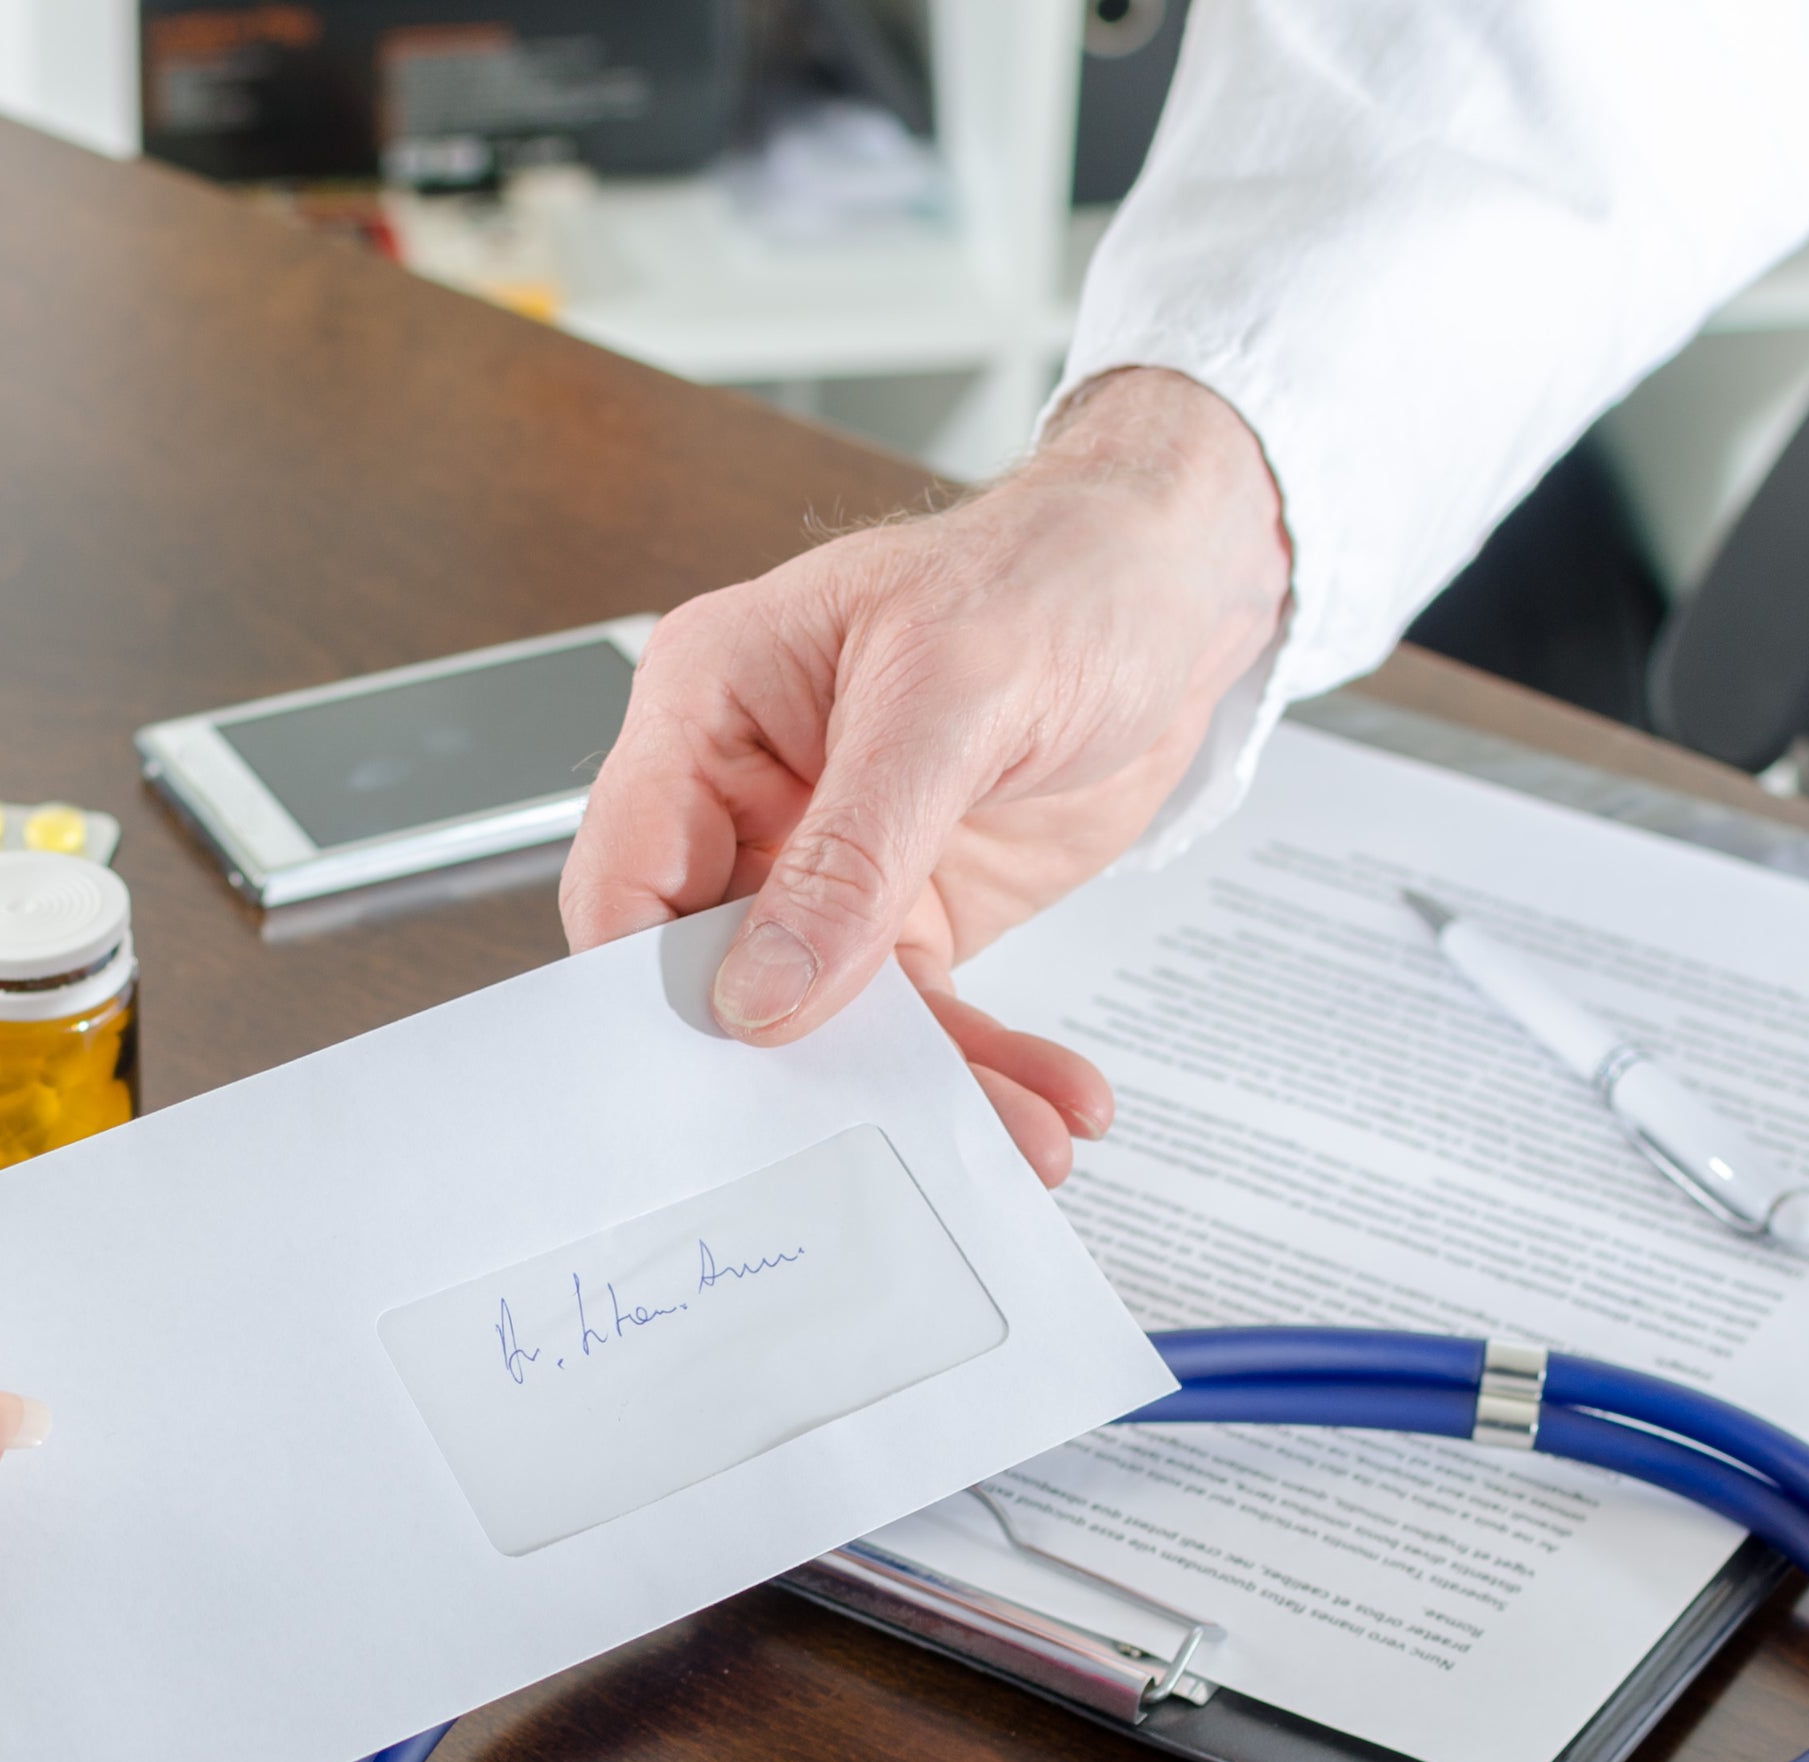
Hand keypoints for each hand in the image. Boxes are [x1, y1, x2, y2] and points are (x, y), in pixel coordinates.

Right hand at [563, 367, 1291, 1181]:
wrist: (1179, 588)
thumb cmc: (1060, 577)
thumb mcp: (954, 699)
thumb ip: (854, 851)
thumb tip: (764, 988)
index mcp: (707, 706)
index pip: (629, 877)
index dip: (657, 986)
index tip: (729, 1066)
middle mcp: (747, 793)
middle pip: (715, 971)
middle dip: (799, 1065)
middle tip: (859, 1137)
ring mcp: (825, 862)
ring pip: (828, 1016)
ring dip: (920, 1084)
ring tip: (1013, 1137)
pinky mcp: (905, 910)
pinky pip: (917, 1016)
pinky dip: (979, 1067)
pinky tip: (1043, 1101)